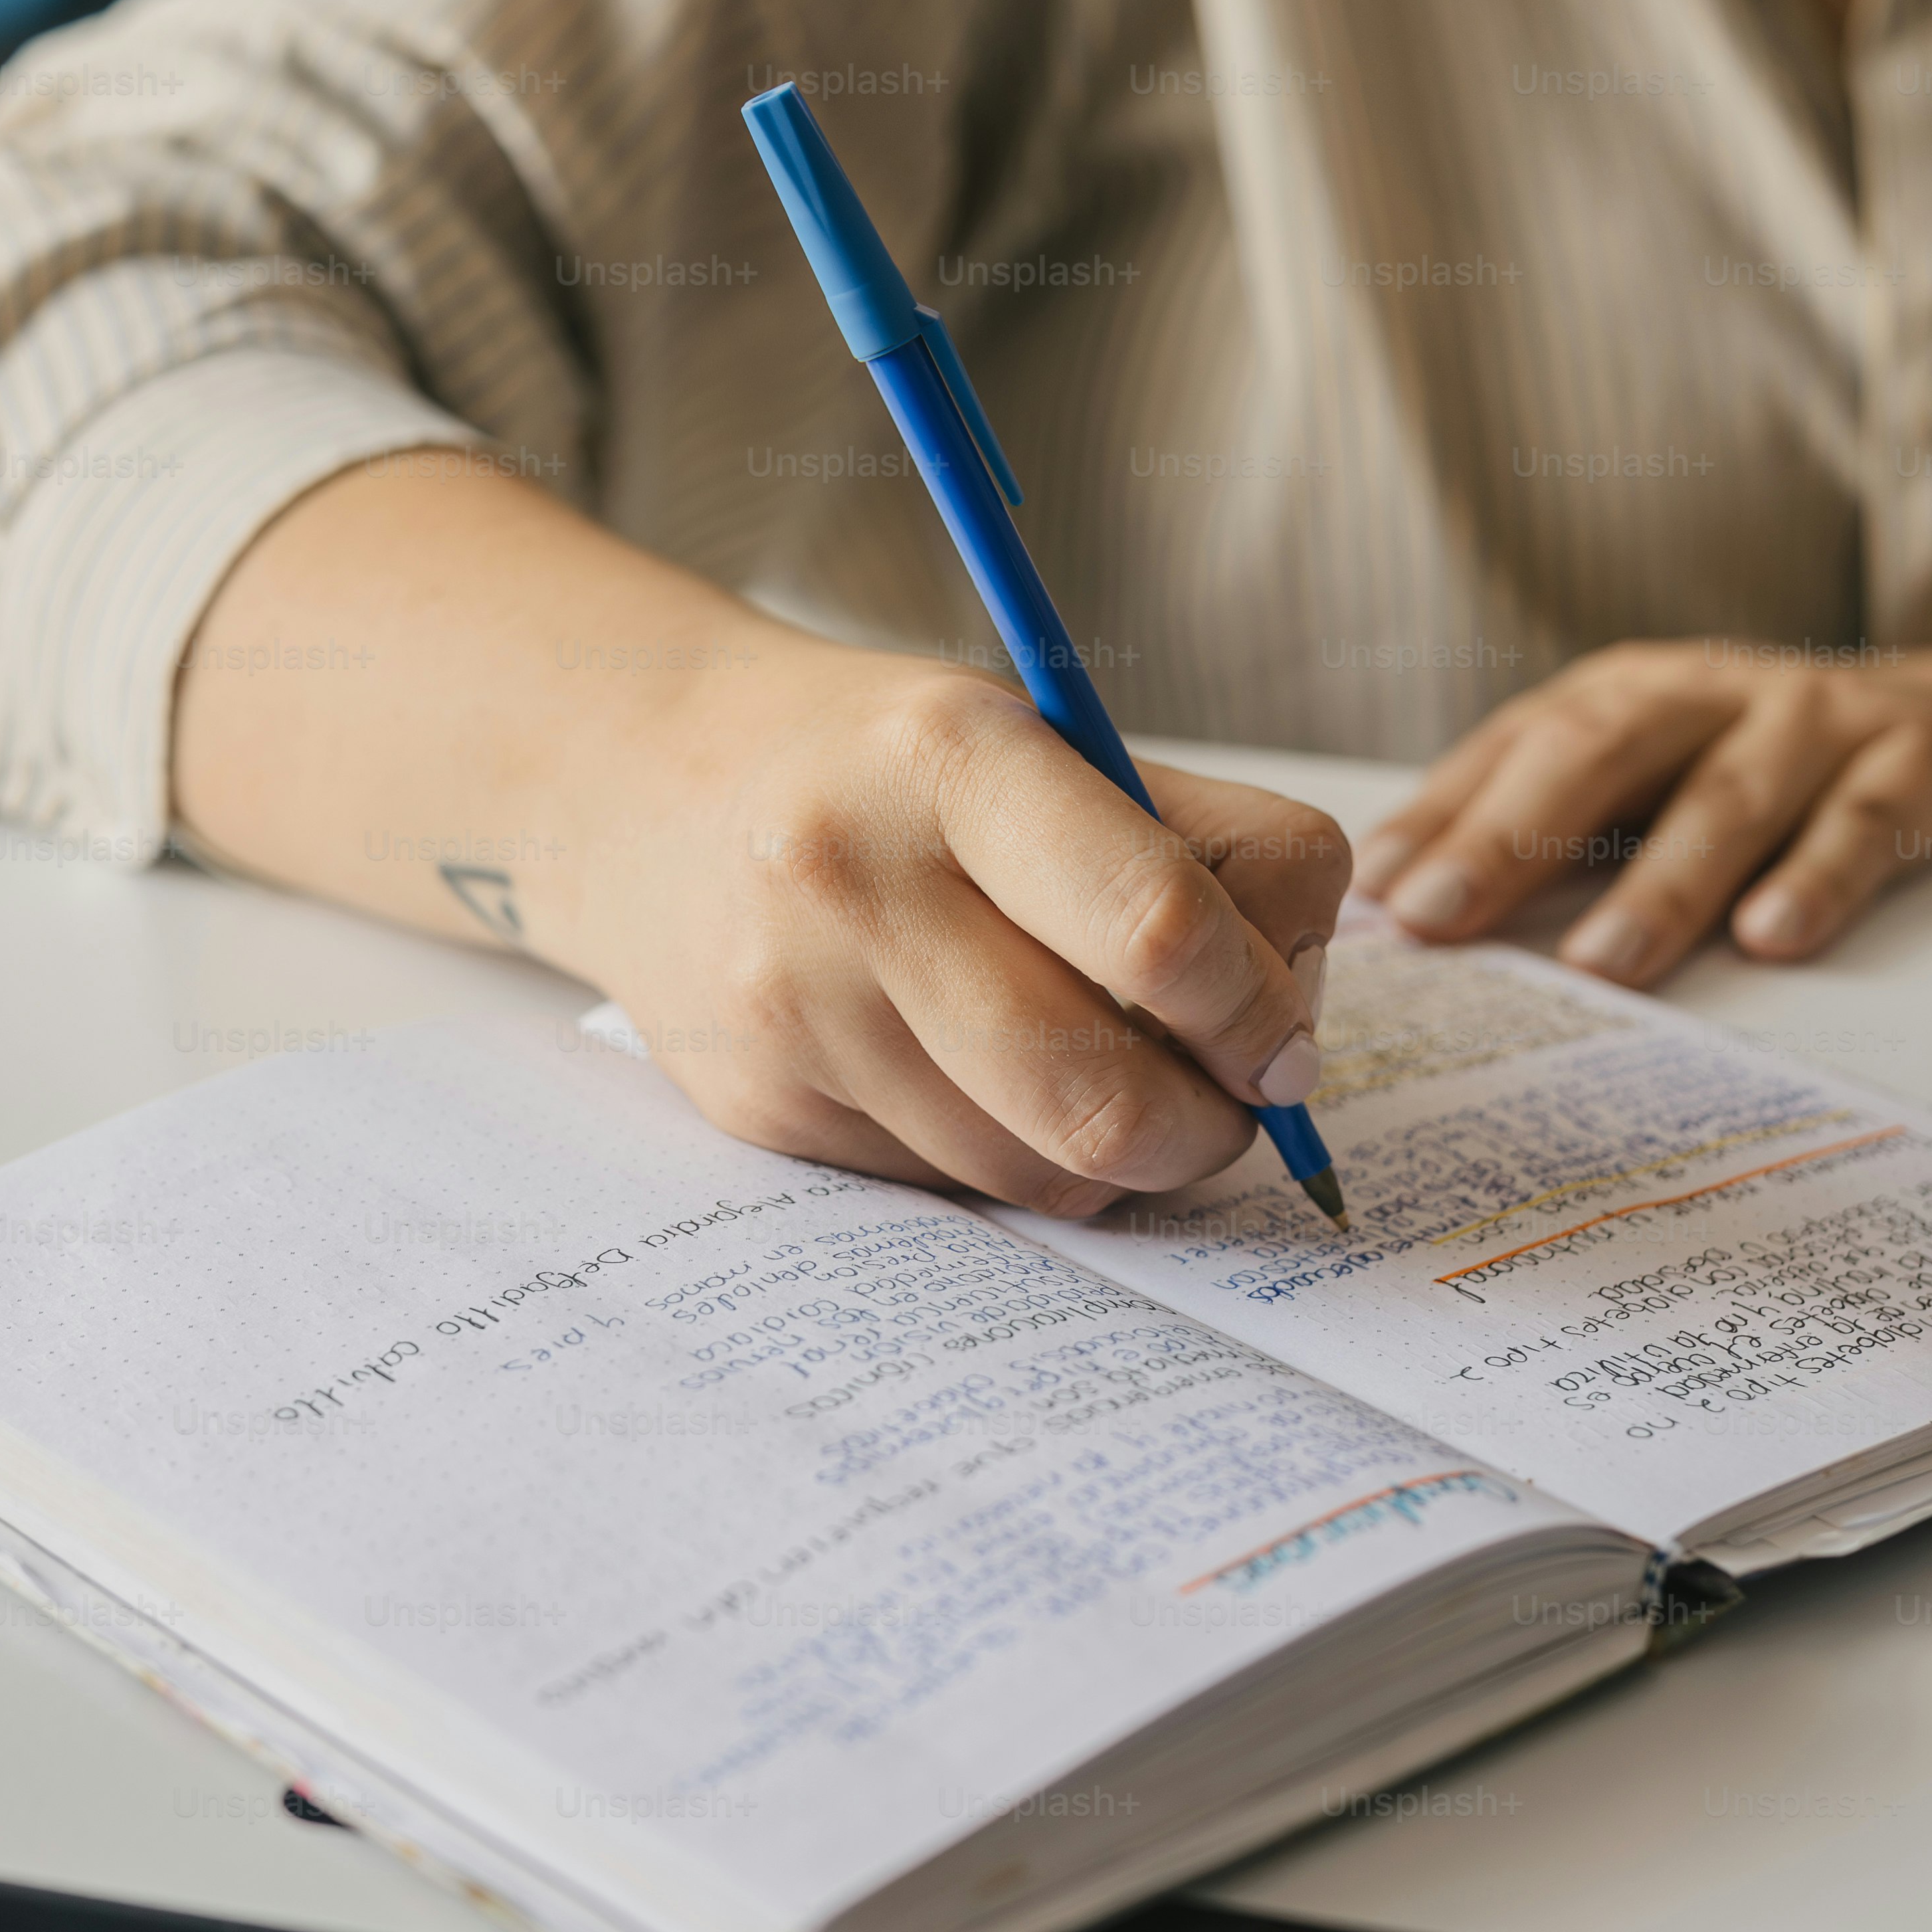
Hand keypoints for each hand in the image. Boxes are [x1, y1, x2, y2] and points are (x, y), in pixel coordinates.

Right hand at [557, 651, 1346, 1217]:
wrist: (638, 784)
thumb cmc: (893, 765)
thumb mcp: (1051, 740)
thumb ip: (1211, 857)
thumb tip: (1293, 1043)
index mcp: (954, 757)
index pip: (1159, 928)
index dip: (1260, 1013)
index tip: (1284, 1041)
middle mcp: (853, 880)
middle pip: (1104, 1098)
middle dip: (1210, 1130)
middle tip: (1231, 1103)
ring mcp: (795, 1008)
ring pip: (1037, 1172)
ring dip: (1118, 1160)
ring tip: (1112, 1080)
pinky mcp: (760, 1109)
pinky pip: (952, 1191)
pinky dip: (1010, 1160)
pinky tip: (982, 1079)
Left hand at [1358, 643, 1931, 984]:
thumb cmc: (1770, 770)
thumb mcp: (1656, 778)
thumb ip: (1552, 830)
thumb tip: (1408, 911)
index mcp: (1631, 692)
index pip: (1517, 744)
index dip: (1444, 814)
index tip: (1374, 895)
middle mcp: (1711, 691)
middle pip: (1599, 749)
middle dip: (1512, 836)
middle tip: (1442, 918)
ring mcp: (1819, 719)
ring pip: (1727, 796)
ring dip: (1660, 884)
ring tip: (1601, 966)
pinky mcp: (1919, 759)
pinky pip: (1864, 821)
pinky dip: (1819, 877)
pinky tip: (1772, 939)